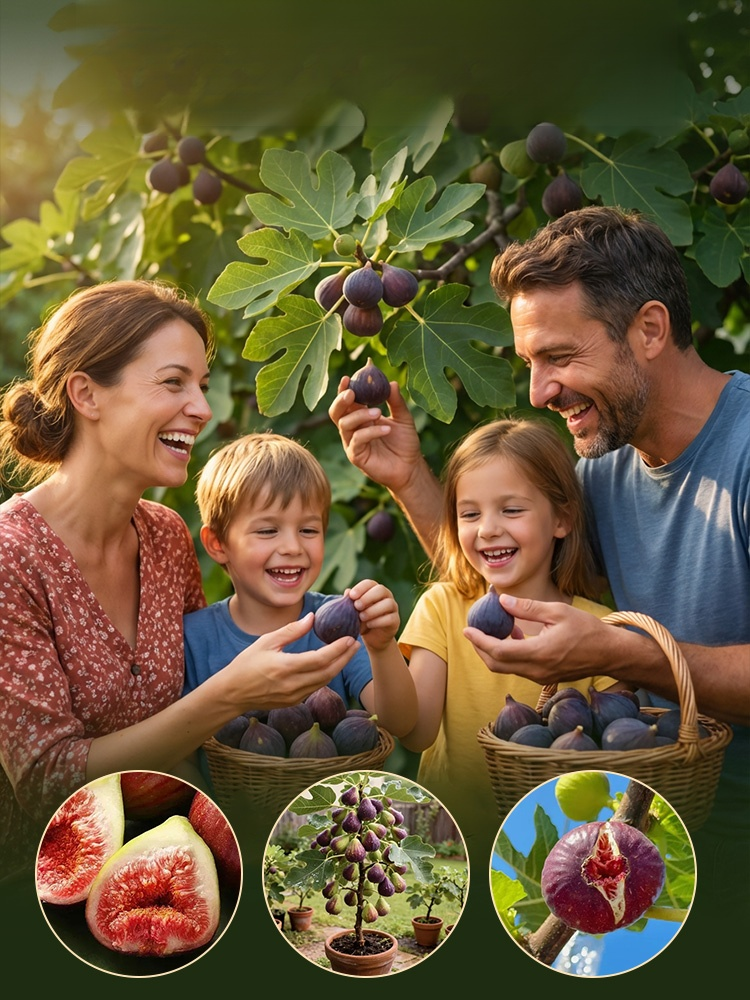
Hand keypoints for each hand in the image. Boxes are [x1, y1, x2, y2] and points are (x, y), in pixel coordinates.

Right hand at [227, 613, 358, 708]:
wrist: (232, 693)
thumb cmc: (246, 664)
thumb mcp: (266, 642)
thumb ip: (291, 631)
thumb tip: (311, 618)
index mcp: (285, 667)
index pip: (320, 659)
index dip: (337, 649)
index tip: (349, 638)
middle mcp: (292, 685)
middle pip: (328, 672)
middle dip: (344, 658)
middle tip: (355, 644)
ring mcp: (294, 696)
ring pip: (324, 681)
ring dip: (338, 667)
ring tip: (347, 652)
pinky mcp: (293, 702)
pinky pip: (315, 687)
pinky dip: (326, 675)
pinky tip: (330, 664)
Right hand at [328, 377, 423, 493]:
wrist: (410, 467)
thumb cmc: (405, 443)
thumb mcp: (403, 418)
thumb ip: (396, 402)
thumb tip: (392, 383)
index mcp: (360, 416)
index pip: (347, 401)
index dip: (344, 389)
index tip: (347, 377)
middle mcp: (353, 429)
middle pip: (336, 412)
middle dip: (341, 401)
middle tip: (352, 393)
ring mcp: (352, 443)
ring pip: (345, 424)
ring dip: (360, 415)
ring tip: (378, 413)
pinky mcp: (356, 456)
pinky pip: (357, 440)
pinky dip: (370, 432)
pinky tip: (386, 429)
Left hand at [348, 579, 399, 651]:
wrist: (372, 637)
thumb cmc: (361, 620)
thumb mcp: (353, 611)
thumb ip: (350, 602)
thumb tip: (347, 591)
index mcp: (374, 590)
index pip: (369, 583)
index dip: (361, 588)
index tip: (352, 596)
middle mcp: (386, 596)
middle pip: (381, 590)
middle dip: (368, 597)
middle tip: (357, 606)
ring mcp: (393, 608)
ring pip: (388, 603)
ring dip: (373, 610)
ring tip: (361, 617)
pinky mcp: (396, 620)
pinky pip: (390, 618)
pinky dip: (378, 621)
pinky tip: (369, 624)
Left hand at [463, 595, 616, 685]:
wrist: (609, 653)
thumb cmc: (587, 629)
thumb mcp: (557, 611)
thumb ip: (528, 608)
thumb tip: (502, 601)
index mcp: (539, 653)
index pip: (499, 651)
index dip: (479, 641)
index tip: (468, 630)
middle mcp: (537, 670)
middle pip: (497, 665)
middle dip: (481, 648)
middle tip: (474, 630)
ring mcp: (541, 677)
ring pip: (506, 668)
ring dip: (495, 651)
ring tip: (497, 628)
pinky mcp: (545, 678)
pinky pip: (519, 668)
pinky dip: (509, 655)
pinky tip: (515, 635)